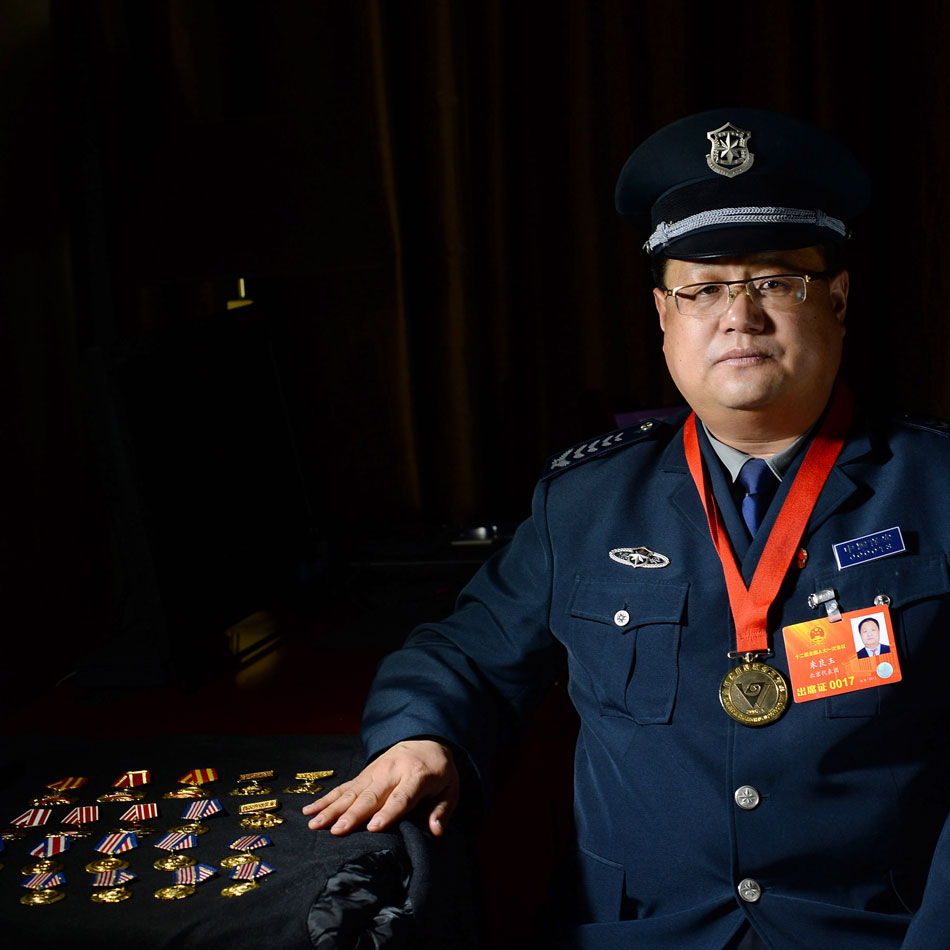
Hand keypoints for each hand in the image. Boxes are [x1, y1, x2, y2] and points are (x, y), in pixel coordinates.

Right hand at [302, 739, 458, 836]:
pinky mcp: (364, 774)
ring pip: (352, 792)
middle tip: (337, 831)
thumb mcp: (451, 788)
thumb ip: (443, 810)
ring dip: (332, 808)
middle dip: (353, 814)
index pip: (401, 797)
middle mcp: (392, 773)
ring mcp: (374, 772)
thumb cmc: (439, 771)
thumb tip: (436, 832)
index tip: (372, 828)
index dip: (387, 813)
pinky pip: (343, 787)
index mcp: (416, 777)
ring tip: (315, 824)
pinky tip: (309, 810)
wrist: (425, 740)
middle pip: (371, 796)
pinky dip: (326, 799)